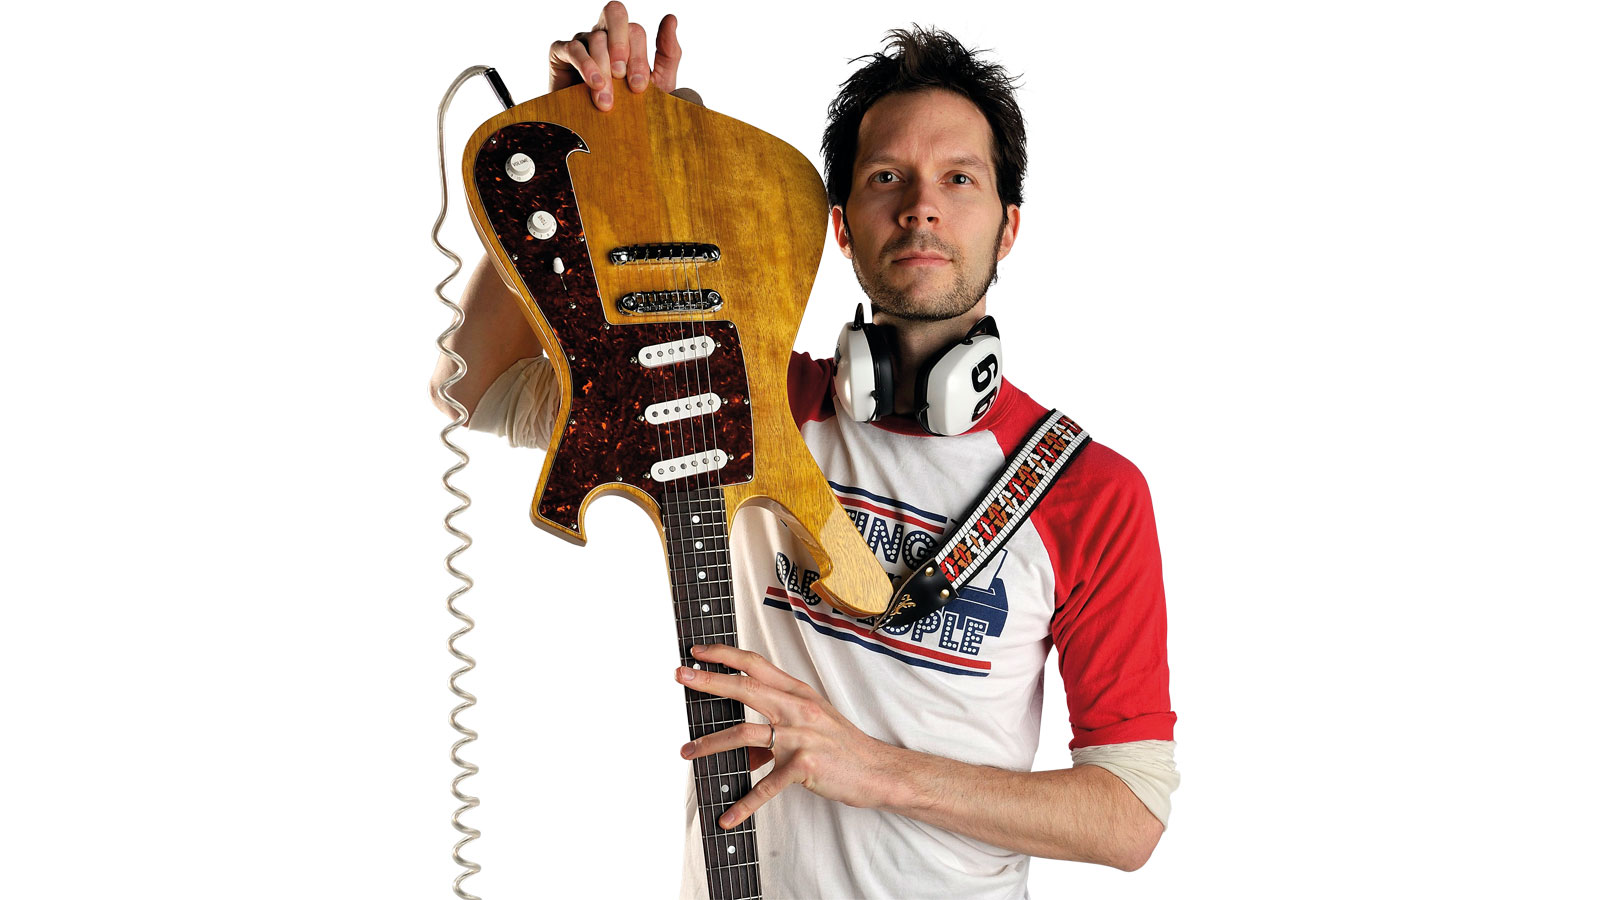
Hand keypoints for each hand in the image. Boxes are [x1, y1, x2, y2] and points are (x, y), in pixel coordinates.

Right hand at [548, 2, 682, 110]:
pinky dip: (585, 65)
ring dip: (604, 69)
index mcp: (626, 40)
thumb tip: (671, 18)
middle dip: (621, 45)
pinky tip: (593, 84)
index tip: (639, 88)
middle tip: (622, 76)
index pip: (635, 30)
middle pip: (615, 13)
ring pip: (596, 38)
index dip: (638, 57)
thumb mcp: (658, 85)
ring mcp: (582, 41)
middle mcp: (604, 35)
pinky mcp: (560, 53)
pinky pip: (573, 48)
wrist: (599, 136)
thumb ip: (668, 53)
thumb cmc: (630, 109)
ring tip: (606, 99)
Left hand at [676, 644, 904, 829]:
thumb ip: (773, 730)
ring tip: (687, 751)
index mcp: (798, 692)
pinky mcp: (804, 766)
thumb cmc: (842, 746)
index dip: (725, 655)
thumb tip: (742, 751)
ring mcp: (801, 736)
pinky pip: (766, 785)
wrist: (877, 770)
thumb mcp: (809, 726)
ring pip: (745, 733)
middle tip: (681, 676)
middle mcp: (798, 708)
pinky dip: (745, 804)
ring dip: (711, 743)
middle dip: (709, 682)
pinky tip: (728, 816)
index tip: (698, 651)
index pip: (756, 664)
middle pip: (746, 687)